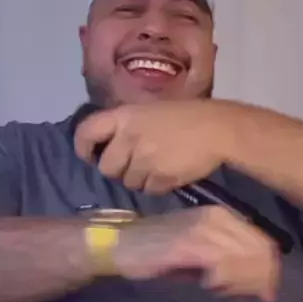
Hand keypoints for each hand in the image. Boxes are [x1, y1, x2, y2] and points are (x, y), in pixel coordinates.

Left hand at [74, 100, 237, 193]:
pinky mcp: (160, 177)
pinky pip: (149, 190)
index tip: (90, 156)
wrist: (218, 129)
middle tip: (133, 164)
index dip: (83, 147)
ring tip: (157, 167)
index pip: (86, 132)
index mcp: (125, 116)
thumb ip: (129, 126)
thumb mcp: (151, 111)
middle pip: (106, 167)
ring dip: (140, 179)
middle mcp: (129, 138)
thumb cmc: (187, 115)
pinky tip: (170, 173)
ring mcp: (145, 160)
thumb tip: (112, 146)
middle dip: (117, 170)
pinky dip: (158, 186)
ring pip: (129, 182)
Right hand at [114, 206, 280, 301]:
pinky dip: (222, 280)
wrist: (122, 244)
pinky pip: (221, 264)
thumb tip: (258, 282)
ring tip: (222, 291)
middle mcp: (218, 217)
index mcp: (223, 216)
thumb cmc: (159, 252)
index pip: (261, 241)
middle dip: (257, 279)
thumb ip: (229, 263)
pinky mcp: (189, 243)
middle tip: (248, 297)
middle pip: (257, 250)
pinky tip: (209, 285)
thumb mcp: (201, 254)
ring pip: (242, 258)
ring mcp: (204, 228)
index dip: (268, 269)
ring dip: (238, 281)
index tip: (266, 292)